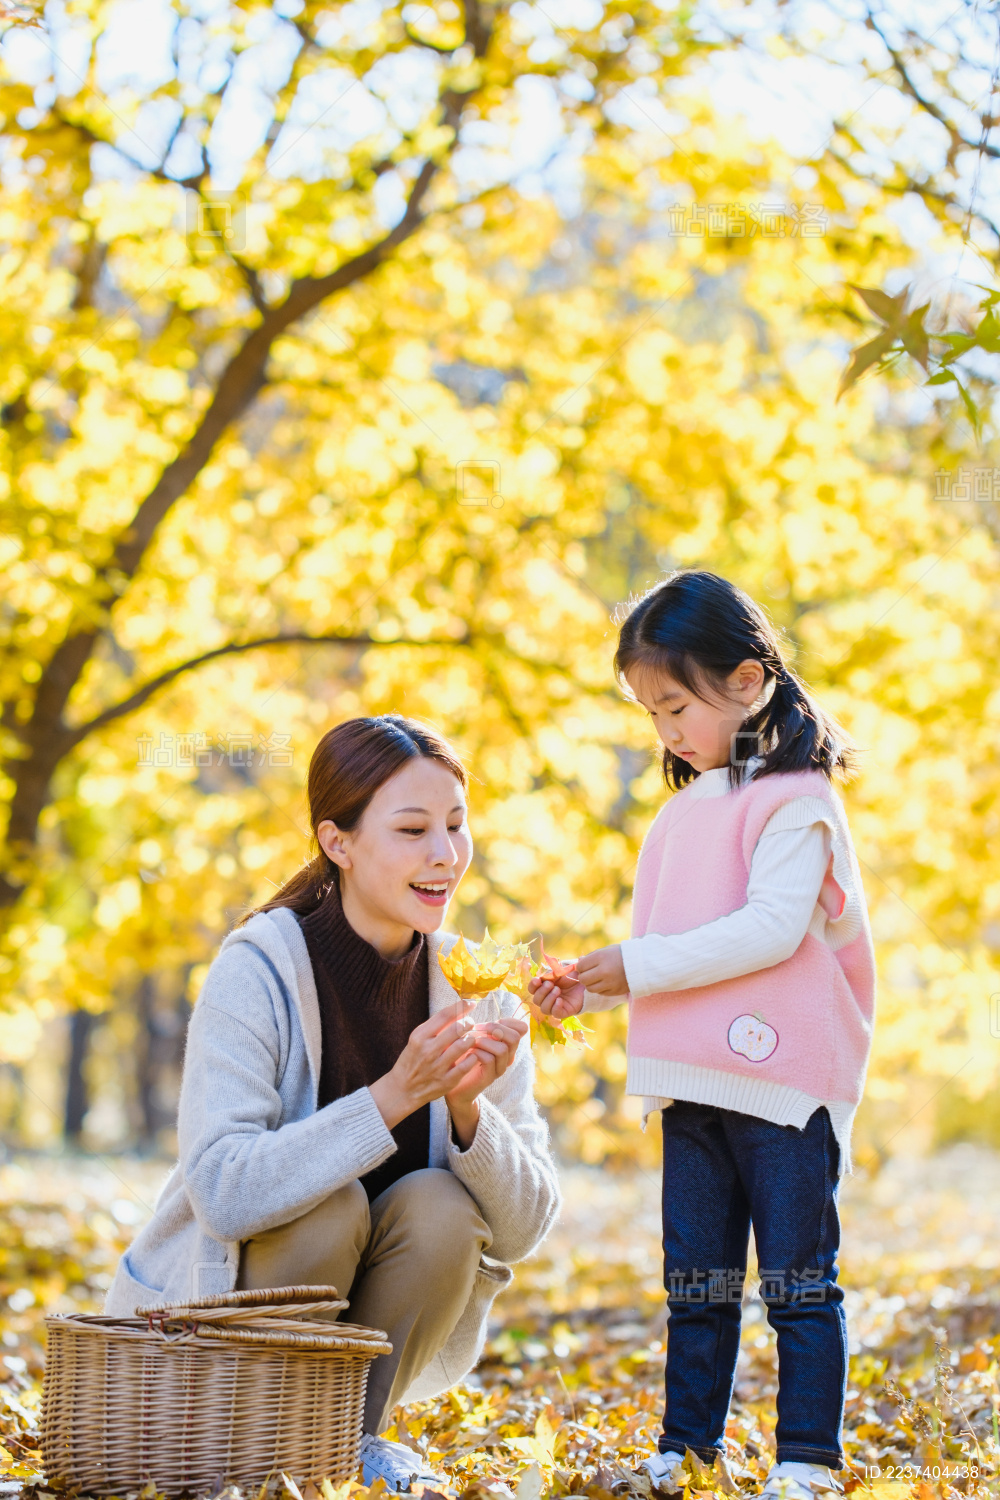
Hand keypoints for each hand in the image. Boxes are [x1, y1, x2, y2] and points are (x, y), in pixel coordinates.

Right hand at [369, 1001, 480, 1129]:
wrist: (402, 1089)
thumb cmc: (412, 1060)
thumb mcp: (418, 1040)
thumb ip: (435, 1027)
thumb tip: (457, 1010)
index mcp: (419, 1037)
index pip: (444, 1015)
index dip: (461, 1006)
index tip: (471, 1003)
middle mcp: (428, 1050)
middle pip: (456, 1028)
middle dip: (468, 1022)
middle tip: (471, 1023)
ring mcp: (437, 1066)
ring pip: (463, 1045)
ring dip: (471, 1039)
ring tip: (471, 1038)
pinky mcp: (446, 1081)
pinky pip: (467, 1065)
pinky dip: (473, 1057)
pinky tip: (472, 1055)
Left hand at [445, 1016, 528, 1147]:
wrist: (454, 1084)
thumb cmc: (463, 1056)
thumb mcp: (473, 1036)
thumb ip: (481, 1025)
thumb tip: (474, 1003)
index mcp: (506, 1044)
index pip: (521, 1029)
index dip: (509, 1021)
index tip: (493, 1020)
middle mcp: (507, 1056)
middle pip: (514, 1037)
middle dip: (495, 1028)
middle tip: (478, 1028)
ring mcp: (499, 1068)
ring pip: (502, 1049)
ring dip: (484, 1041)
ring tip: (470, 1041)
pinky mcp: (488, 1077)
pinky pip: (488, 1060)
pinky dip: (476, 1052)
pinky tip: (467, 1052)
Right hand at [530, 963, 584, 1018]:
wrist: (584, 986)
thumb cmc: (571, 978)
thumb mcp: (562, 972)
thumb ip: (554, 969)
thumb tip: (551, 963)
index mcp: (543, 988)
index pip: (532, 990)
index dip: (532, 985)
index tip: (537, 980)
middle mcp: (547, 999)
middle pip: (536, 1000)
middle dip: (542, 991)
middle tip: (551, 984)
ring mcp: (554, 1006)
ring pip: (544, 1009)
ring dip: (548, 999)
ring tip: (557, 990)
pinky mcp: (563, 1012)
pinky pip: (555, 1014)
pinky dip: (555, 1007)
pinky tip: (560, 1000)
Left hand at [575, 944, 627, 995]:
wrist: (642, 963)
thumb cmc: (621, 955)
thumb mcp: (606, 951)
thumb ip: (591, 957)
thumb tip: (578, 964)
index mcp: (601, 957)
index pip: (580, 966)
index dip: (580, 966)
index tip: (584, 965)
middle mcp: (604, 971)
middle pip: (583, 979)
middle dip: (583, 976)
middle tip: (588, 973)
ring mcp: (610, 982)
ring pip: (590, 988)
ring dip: (590, 984)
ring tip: (596, 978)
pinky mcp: (615, 991)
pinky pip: (600, 993)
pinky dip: (599, 988)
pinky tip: (605, 982)